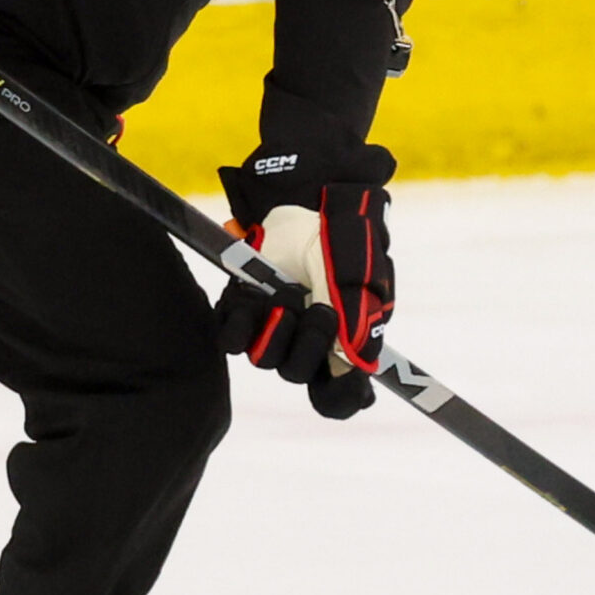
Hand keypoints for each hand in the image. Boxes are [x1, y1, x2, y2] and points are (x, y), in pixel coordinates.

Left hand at [215, 146, 395, 418]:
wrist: (309, 195)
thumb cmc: (345, 234)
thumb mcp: (363, 270)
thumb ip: (360, 314)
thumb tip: (360, 362)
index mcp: (343, 342)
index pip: (339, 396)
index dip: (342, 398)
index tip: (347, 383)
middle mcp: (306, 341)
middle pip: (297, 375)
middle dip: (308, 346)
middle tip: (320, 310)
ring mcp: (273, 326)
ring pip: (264, 360)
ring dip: (277, 328)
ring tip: (287, 293)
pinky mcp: (243, 309)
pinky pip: (231, 339)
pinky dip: (241, 322)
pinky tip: (256, 297)